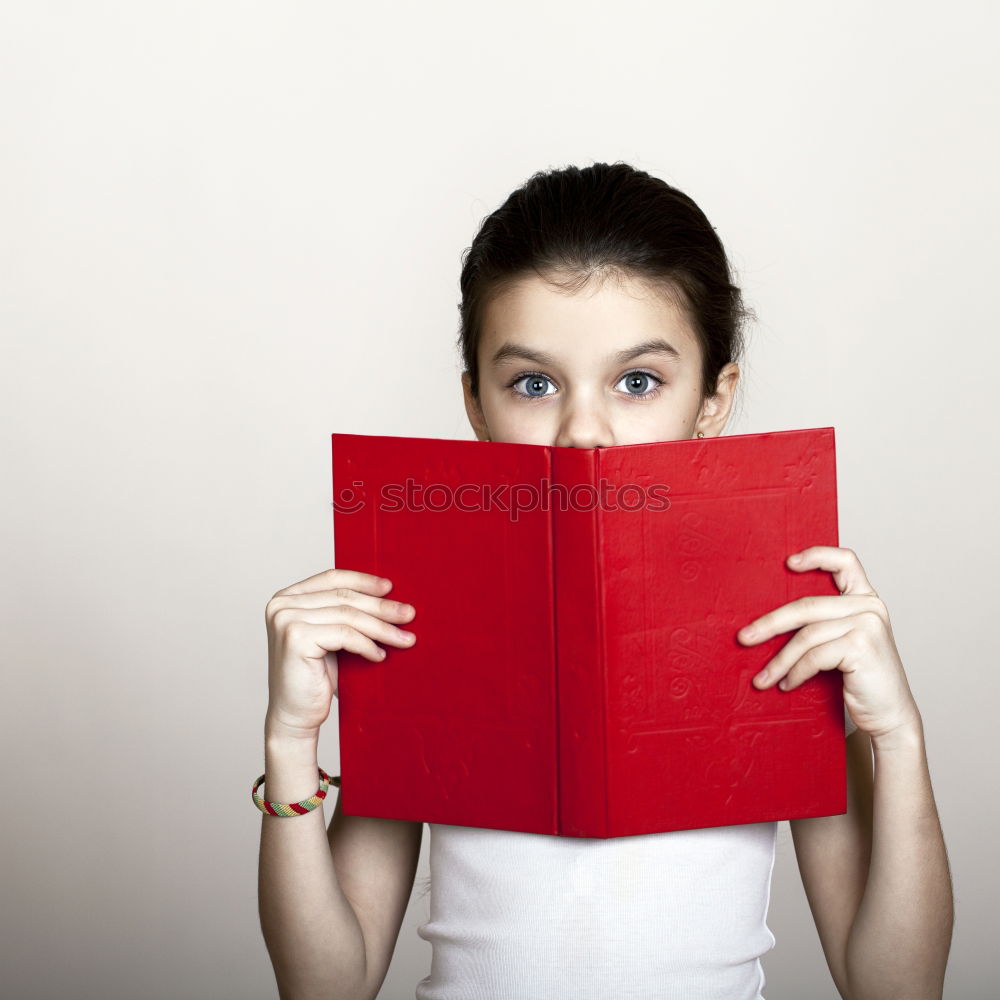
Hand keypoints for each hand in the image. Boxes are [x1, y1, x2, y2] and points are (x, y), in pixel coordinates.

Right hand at [264, 568, 416, 740]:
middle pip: (343, 597)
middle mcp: (282, 604)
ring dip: (381, 628)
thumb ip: (343, 612)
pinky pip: (345, 634)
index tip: (390, 587)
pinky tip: (380, 655)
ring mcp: (286, 620)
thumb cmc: (315, 677)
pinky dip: (367, 645)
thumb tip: (387, 594)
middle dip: (381, 606)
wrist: (295, 716)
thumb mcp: (329, 635)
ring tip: (404, 639)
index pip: (332, 578)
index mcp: (287, 597)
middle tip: (409, 614)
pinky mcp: (296, 638)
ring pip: (348, 615)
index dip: (363, 581)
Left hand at [737, 546, 921, 745]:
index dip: (817, 555)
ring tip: (764, 678)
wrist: (890, 715)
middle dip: (770, 624)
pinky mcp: (862, 646)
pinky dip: (795, 672)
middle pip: (806, 606)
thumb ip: (823, 622)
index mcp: (866, 599)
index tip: (788, 563)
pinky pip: (814, 656)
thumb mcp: (844, 642)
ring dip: (780, 661)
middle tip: (743, 638)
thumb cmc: (861, 679)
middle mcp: (870, 607)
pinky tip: (787, 684)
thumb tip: (768, 620)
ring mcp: (868, 624)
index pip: (846, 561)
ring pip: (806, 636)